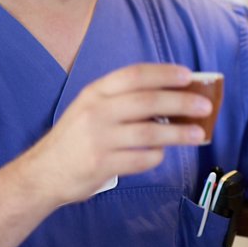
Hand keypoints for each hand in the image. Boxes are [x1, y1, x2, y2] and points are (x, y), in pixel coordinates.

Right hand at [15, 64, 210, 204]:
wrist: (43, 173)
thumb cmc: (75, 139)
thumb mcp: (90, 109)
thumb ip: (122, 101)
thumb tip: (170, 98)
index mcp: (95, 93)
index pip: (135, 75)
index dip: (164, 73)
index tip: (188, 75)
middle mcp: (96, 111)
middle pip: (148, 101)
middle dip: (181, 101)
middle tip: (204, 105)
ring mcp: (99, 138)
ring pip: (150, 131)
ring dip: (179, 132)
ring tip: (199, 134)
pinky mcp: (102, 164)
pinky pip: (141, 158)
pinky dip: (156, 156)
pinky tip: (161, 154)